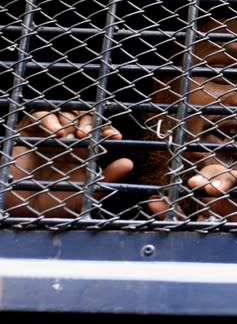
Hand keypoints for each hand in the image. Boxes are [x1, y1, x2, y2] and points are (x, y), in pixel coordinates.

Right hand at [7, 110, 132, 216]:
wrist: (21, 209)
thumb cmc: (54, 203)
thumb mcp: (84, 192)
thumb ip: (107, 178)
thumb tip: (128, 164)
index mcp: (84, 151)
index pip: (100, 132)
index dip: (107, 130)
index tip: (114, 136)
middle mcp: (68, 140)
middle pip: (84, 119)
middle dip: (90, 124)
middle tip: (87, 135)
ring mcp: (48, 134)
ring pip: (65, 114)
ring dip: (71, 121)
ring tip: (71, 136)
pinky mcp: (29, 132)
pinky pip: (39, 116)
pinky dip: (48, 119)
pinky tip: (54, 131)